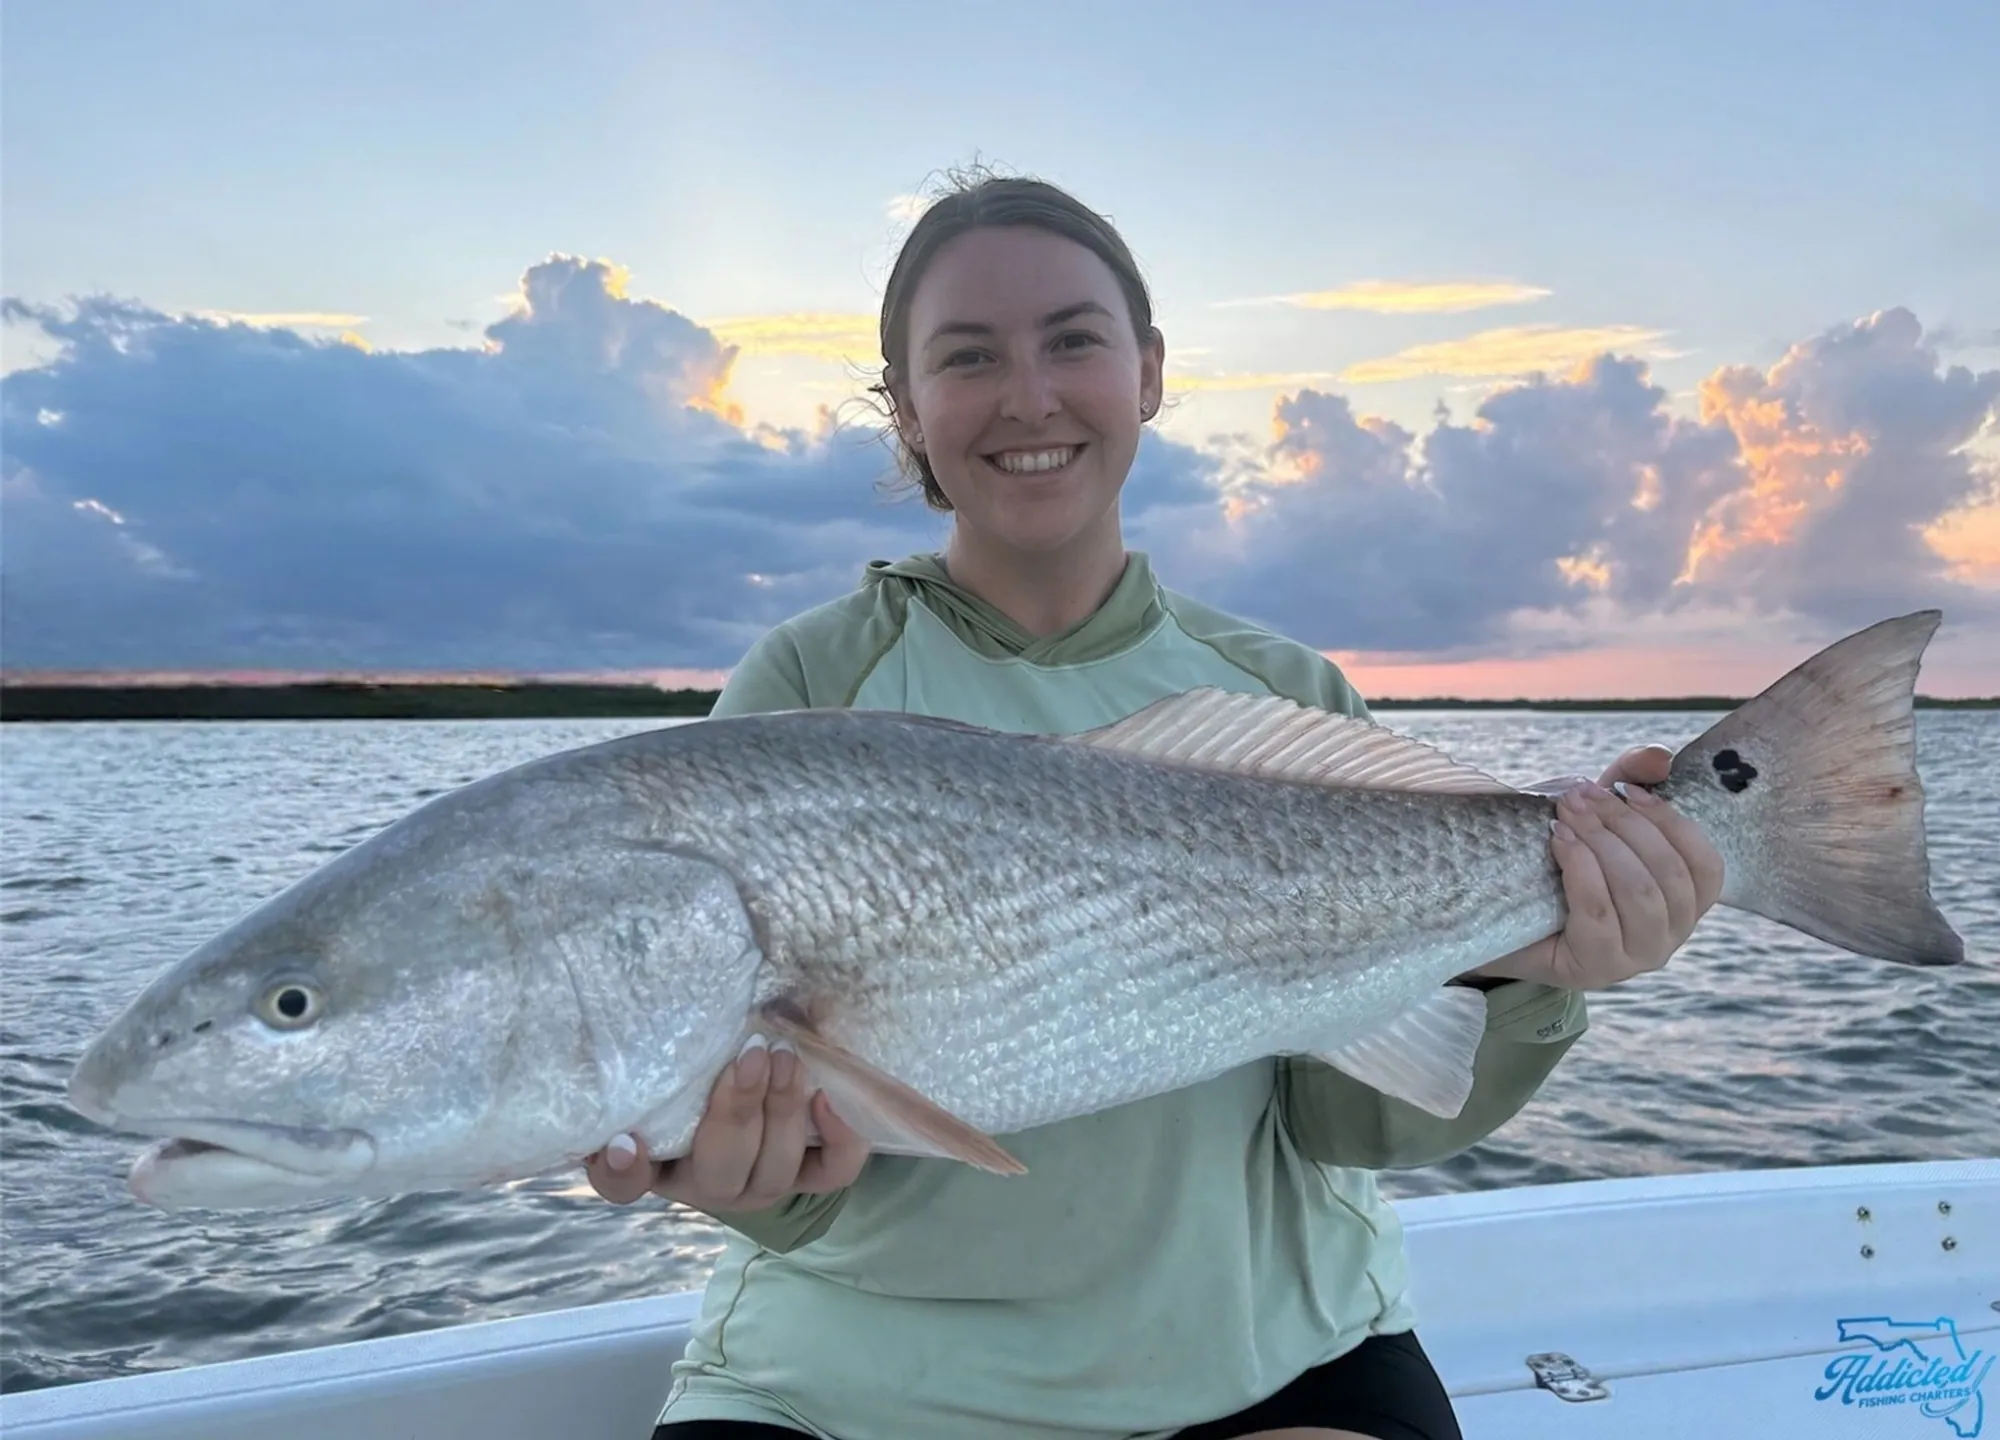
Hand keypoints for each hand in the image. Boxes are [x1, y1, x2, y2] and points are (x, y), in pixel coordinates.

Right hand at [582, 1039, 870, 1211]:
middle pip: (718, 1168)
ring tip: (786, 1058)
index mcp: (658, 1163)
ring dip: (783, 1111)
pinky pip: (833, 1173)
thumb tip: (654, 1014)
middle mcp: (709, 1184)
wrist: (757, 1089)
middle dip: (736, 1110)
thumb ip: (655, 1049)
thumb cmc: (698, 1070)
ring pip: (776, 1169)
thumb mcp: (672, 1064)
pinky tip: (826, 1095)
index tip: (625, 1140)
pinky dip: (839, 1139)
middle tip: (750, 1053)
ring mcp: (763, 1184)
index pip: (623, 1184)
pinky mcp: (809, 1178)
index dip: (623, 1170)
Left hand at [1468, 745, 1724, 990]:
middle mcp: (1671, 934)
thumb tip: (1660, 757)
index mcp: (1685, 901)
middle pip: (1668, 874)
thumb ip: (1629, 782)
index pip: (1705, 864)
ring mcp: (1637, 957)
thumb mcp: (1597, 819)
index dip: (1671, 821)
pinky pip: (1599, 915)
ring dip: (1601, 844)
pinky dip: (1581, 870)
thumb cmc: (1560, 866)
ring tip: (1565, 817)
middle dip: (1623, 825)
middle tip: (1579, 797)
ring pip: (1639, 894)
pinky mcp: (1597, 968)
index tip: (1626, 790)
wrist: (1499, 917)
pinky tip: (1559, 844)